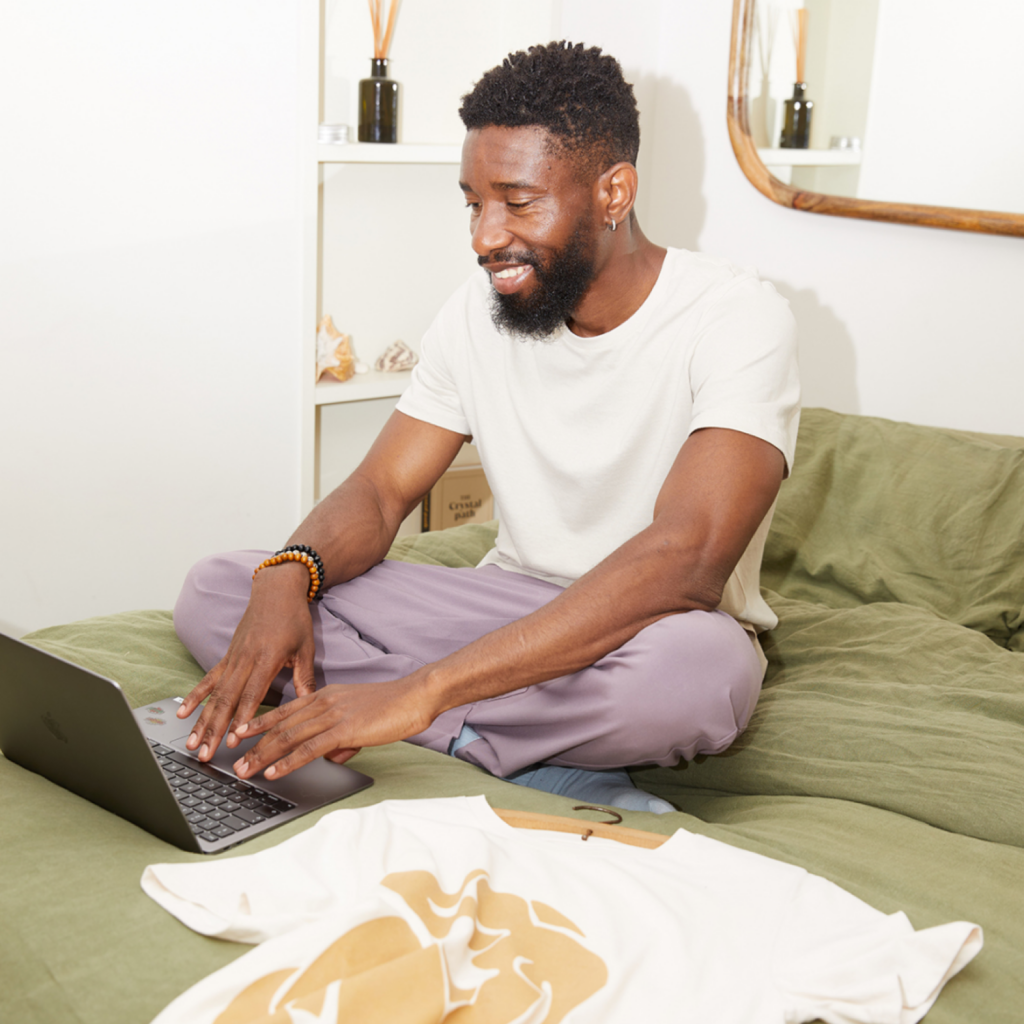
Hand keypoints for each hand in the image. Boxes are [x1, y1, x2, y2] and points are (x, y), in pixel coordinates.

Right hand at [177, 563, 315, 760]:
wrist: (276, 590)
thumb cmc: (294, 618)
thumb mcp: (306, 647)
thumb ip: (305, 678)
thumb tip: (308, 704)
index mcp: (267, 658)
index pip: (252, 693)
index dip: (242, 717)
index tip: (234, 739)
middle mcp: (245, 659)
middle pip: (227, 700)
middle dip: (215, 729)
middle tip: (206, 754)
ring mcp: (233, 657)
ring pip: (215, 694)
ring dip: (202, 720)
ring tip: (193, 743)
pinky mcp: (227, 655)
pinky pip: (208, 679)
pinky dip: (195, 697)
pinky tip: (183, 714)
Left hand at [229, 673, 436, 779]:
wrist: (415, 696)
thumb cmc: (393, 706)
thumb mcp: (360, 720)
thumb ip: (342, 738)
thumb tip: (331, 756)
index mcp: (326, 696)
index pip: (285, 710)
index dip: (260, 722)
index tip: (241, 733)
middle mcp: (324, 703)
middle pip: (280, 726)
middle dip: (254, 746)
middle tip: (235, 763)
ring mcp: (332, 715)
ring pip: (288, 737)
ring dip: (263, 756)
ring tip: (245, 771)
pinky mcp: (344, 729)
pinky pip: (309, 748)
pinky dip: (288, 762)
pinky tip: (275, 772)